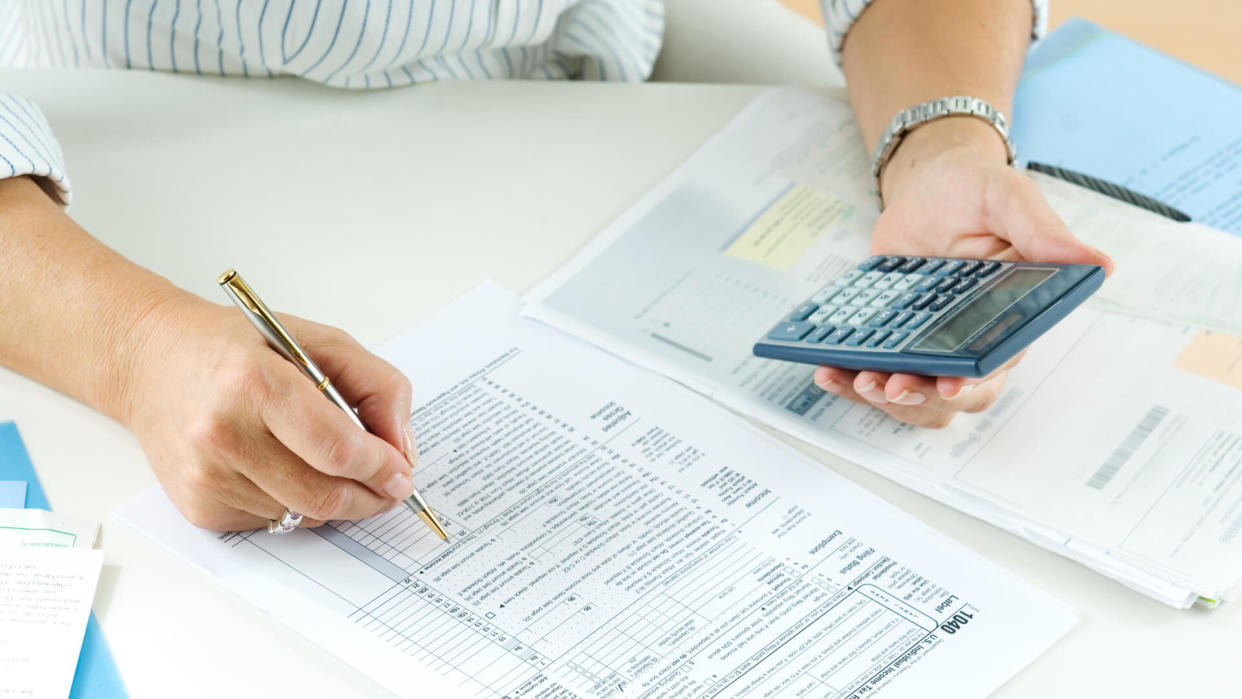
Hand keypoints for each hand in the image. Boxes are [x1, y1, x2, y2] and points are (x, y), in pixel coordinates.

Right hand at [120, 294, 418, 530]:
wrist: (150, 361)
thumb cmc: (237, 348)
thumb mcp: (318, 341)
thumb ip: (376, 386)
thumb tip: (402, 449)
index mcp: (255, 383)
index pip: (336, 448)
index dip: (380, 468)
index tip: (402, 473)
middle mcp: (223, 434)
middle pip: (324, 493)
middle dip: (370, 497)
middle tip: (388, 488)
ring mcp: (206, 476)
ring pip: (302, 513)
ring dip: (334, 500)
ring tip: (335, 468)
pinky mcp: (198, 505)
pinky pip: (272, 522)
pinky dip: (296, 504)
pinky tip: (285, 469)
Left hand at [814, 118, 1113, 427]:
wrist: (926, 181)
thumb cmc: (973, 189)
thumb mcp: (1008, 197)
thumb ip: (1043, 232)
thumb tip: (1098, 264)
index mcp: (1009, 316)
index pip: (995, 368)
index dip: (971, 385)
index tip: (946, 383)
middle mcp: (971, 339)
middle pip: (950, 397)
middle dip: (918, 399)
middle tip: (886, 384)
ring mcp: (928, 343)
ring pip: (913, 398)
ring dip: (881, 400)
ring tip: (852, 379)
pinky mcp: (892, 337)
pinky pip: (874, 373)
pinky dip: (849, 380)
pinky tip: (827, 369)